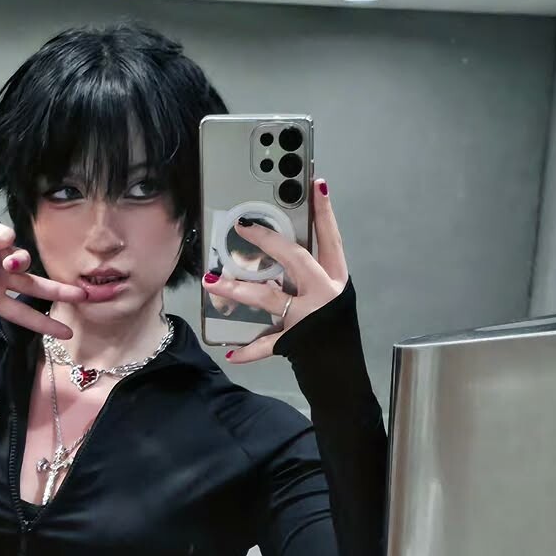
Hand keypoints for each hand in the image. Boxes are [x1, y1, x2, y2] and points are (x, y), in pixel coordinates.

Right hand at [0, 223, 86, 340]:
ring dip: (22, 262)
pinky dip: (3, 240)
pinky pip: (7, 235)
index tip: (67, 335)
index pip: (24, 315)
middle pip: (37, 287)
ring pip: (23, 259)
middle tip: (83, 296)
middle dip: (60, 292)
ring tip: (7, 264)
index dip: (45, 325)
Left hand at [202, 179, 347, 362]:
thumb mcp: (328, 295)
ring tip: (212, 282)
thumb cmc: (333, 329)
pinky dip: (250, 350)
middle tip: (244, 227)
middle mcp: (324, 294)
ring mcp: (308, 317)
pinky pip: (268, 344)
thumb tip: (275, 256)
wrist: (343, 371)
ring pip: (270, 298)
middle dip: (269, 242)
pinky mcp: (295, 341)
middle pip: (296, 260)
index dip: (324, 212)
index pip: (330, 238)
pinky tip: (232, 351)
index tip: (315, 184)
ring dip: (239, 290)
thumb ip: (305, 275)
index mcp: (336, 278)